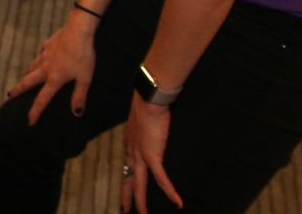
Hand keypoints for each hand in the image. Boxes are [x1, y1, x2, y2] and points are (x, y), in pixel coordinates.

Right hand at [8, 20, 96, 124]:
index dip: (35, 111)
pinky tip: (43, 55)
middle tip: (10, 96)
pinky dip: (40, 58)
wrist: (78, 31)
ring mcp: (45, 55)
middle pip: (28, 81)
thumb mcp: (85, 78)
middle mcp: (46, 68)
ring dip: (26, 74)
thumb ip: (79, 95)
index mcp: (54, 78)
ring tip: (23, 77)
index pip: (42, 99)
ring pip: (32, 67)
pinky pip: (41, 53)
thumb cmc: (83, 55)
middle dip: (19, 90)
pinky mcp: (48, 44)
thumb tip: (76, 113)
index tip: (29, 121)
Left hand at [121, 96, 181, 211]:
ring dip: (141, 201)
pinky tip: (177, 202)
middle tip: (124, 210)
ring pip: (139, 184)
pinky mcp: (152, 155)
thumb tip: (151, 130)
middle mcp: (132, 152)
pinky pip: (161, 178)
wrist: (148, 98)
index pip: (127, 167)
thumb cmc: (148, 104)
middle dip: (127, 197)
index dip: (127, 180)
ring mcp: (140, 155)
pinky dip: (170, 191)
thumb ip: (145, 130)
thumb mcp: (143, 120)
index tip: (126, 190)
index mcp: (130, 144)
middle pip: (129, 180)